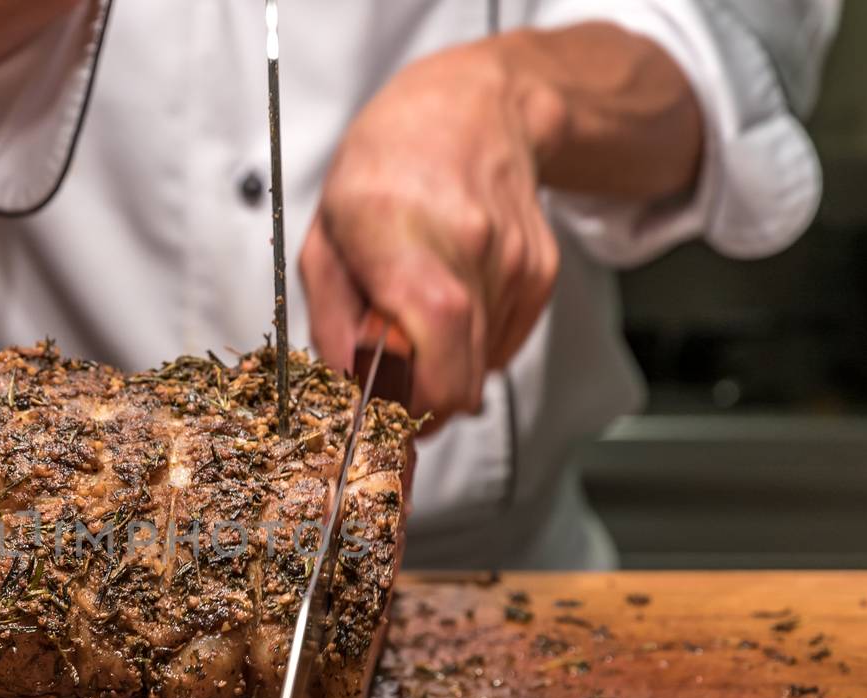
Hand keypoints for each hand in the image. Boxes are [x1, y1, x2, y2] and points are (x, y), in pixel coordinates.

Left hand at [302, 37, 561, 428]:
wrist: (468, 112)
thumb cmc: (384, 169)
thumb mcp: (325, 243)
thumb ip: (332, 327)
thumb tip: (347, 394)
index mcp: (404, 243)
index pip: (434, 368)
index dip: (411, 412)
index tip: (384, 417)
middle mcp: (469, 251)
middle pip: (461, 381)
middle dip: (423, 399)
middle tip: (392, 381)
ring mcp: (513, 263)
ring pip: (482, 368)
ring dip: (446, 362)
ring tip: (418, 307)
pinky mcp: (540, 273)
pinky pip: (502, 343)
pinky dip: (472, 341)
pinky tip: (452, 294)